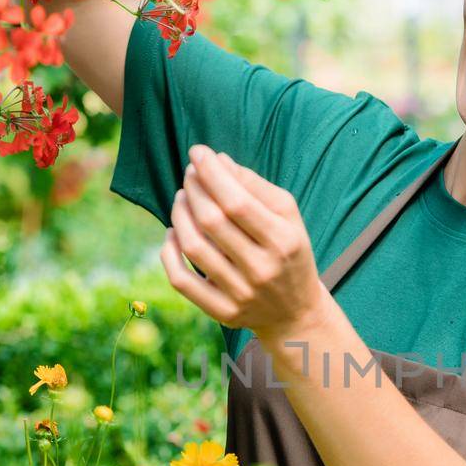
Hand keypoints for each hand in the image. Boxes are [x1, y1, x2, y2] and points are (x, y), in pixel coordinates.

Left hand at [163, 145, 327, 338]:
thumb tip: (218, 160)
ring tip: (182, 197)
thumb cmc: (288, 251)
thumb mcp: (287, 215)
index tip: (198, 153)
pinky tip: (173, 233)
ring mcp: (242, 295)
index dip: (212, 173)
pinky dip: (169, 252)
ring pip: (193, 247)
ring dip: (179, 214)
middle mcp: (263, 270)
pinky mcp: (223, 313)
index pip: (237, 202)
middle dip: (194, 189)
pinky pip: (182, 281)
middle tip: (190, 174)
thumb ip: (255, 185)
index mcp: (284, 241)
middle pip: (212, 221)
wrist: (296, 312)